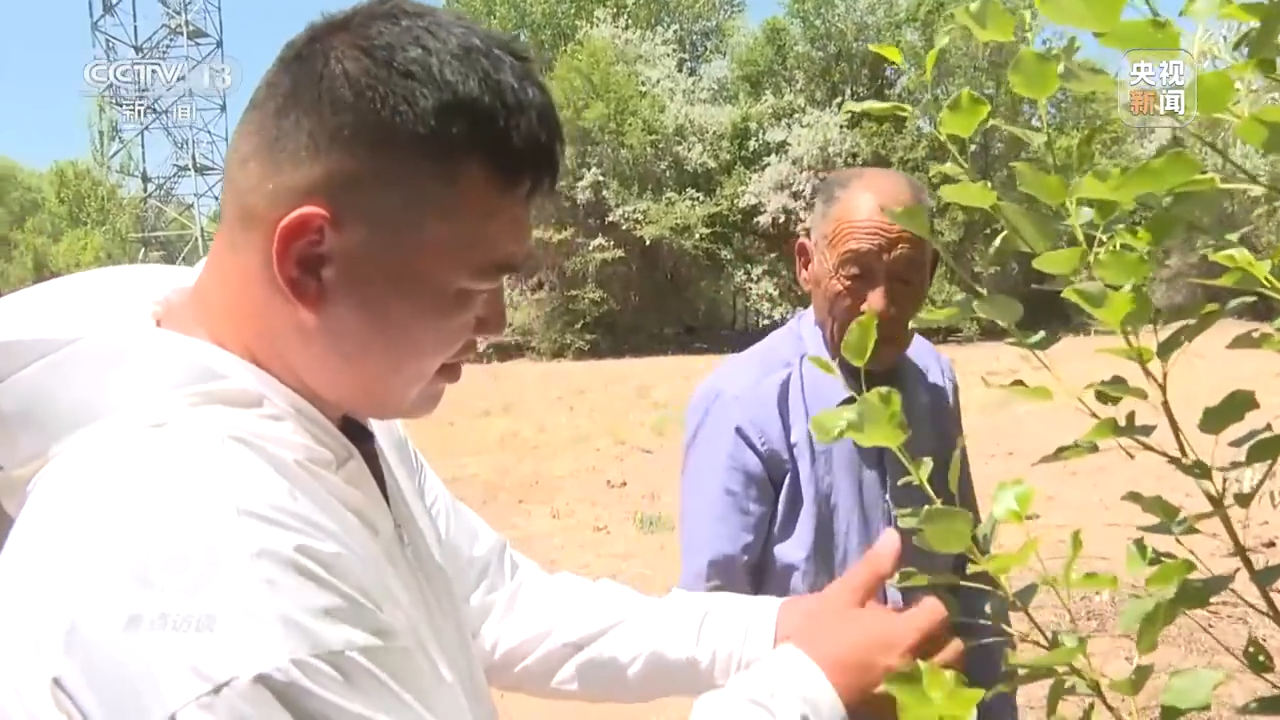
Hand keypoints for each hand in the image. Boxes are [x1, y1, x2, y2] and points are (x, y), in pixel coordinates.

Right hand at [775, 529, 962, 714]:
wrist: (797, 685)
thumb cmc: (818, 635)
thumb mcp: (842, 595)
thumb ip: (873, 567)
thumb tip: (895, 536)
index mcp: (904, 634)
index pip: (938, 613)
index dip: (930, 604)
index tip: (917, 603)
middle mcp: (914, 665)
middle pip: (952, 649)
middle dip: (942, 635)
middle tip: (921, 629)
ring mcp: (908, 691)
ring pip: (943, 676)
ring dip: (938, 661)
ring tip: (916, 654)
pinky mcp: (896, 709)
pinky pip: (926, 696)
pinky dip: (925, 684)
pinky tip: (906, 677)